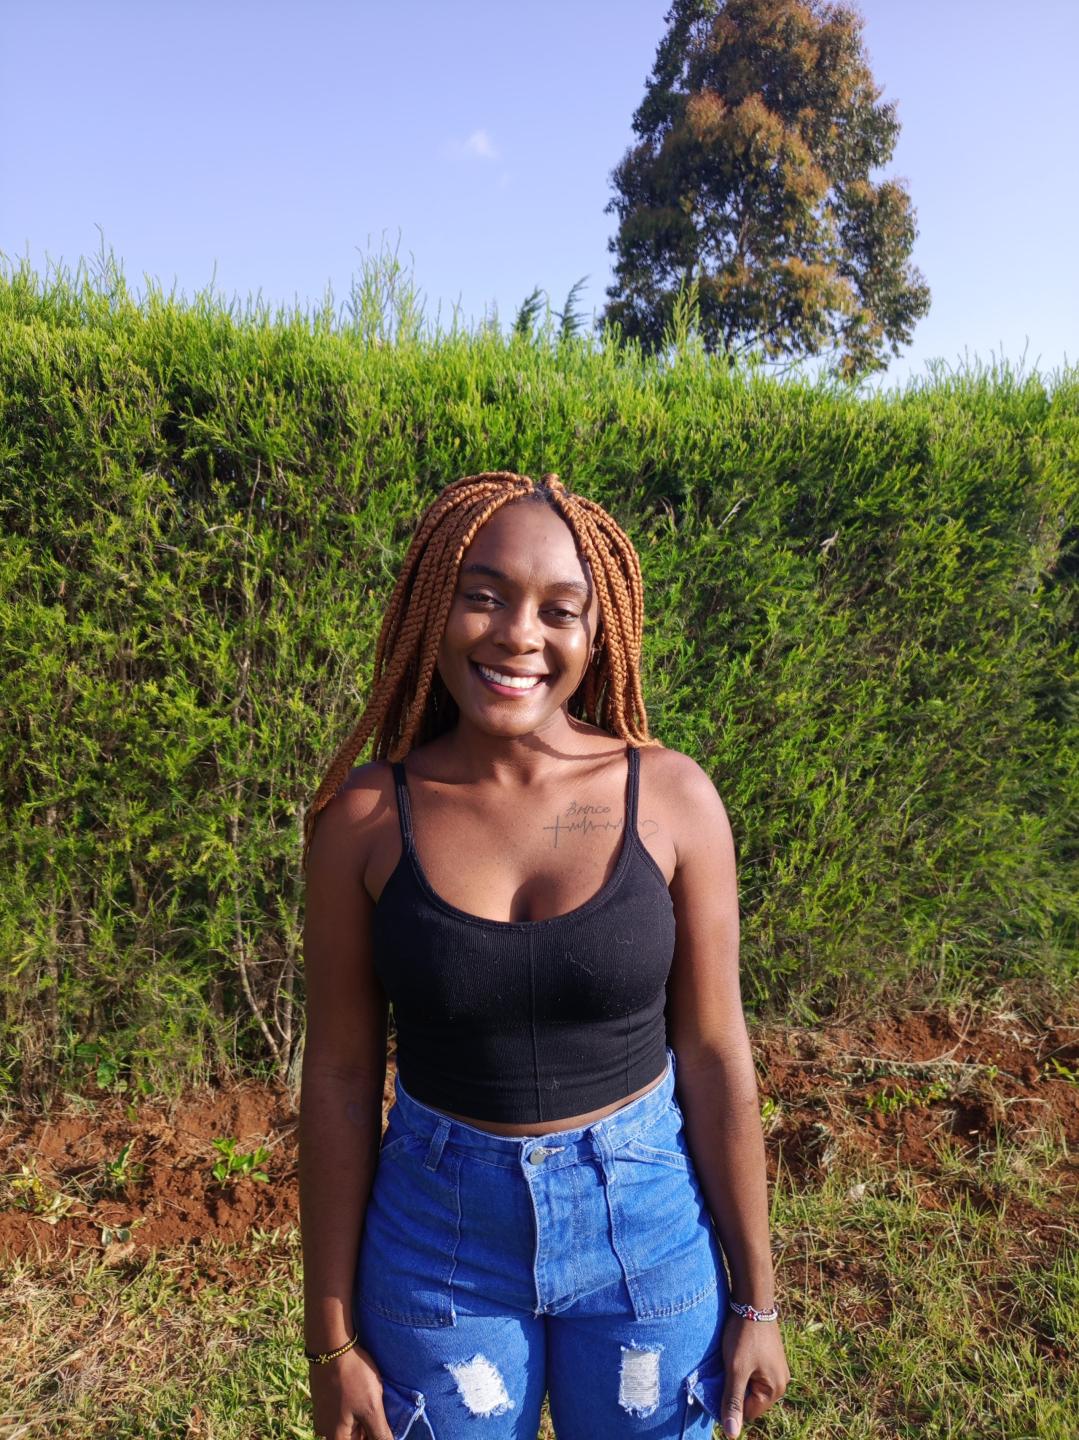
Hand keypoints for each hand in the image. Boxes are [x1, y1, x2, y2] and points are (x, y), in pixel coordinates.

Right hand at [309, 1343, 392, 1439]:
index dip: (374, 1437)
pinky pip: (343, 1412)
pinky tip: (365, 1393)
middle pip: (354, 1437)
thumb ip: (379, 1433)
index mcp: (336, 1437)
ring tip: (375, 1401)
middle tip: (382, 1412)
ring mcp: (324, 1414)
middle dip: (370, 1429)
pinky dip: (357, 1407)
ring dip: (364, 1418)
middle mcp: (325, 1430)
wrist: (331, 1345)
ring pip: (350, 1425)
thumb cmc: (352, 1377)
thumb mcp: (371, 1407)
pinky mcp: (325, 1400)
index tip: (382, 1424)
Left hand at [719, 1315, 789, 1438]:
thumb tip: (732, 1434)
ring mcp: (777, 1369)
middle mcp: (781, 1382)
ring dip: (738, 1377)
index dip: (731, 1402)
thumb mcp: (736, 1370)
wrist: (753, 1301)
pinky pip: (755, 1373)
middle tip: (726, 1369)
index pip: (748, 1414)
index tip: (721, 1384)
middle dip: (736, 1389)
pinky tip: (737, 1353)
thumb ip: (733, 1401)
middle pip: (751, 1400)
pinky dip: (743, 1368)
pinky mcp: (771, 1358)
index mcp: (775, 1390)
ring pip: (751, 1386)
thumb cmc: (744, 1336)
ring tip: (731, 1359)